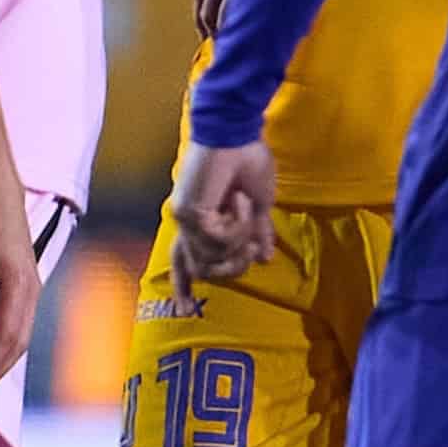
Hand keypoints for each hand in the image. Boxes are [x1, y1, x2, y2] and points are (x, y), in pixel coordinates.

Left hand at [0, 180, 42, 385]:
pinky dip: (9, 344)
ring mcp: (33, 292)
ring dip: (5, 358)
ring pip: (23, 336)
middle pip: (20, 341)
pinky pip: (22, 325)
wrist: (4, 203)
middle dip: (0, 366)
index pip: (9, 334)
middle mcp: (32, 291)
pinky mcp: (27, 290)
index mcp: (19, 285)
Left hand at [165, 136, 276, 298]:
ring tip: (243, 206)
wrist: (239, 135)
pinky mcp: (189, 212)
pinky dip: (238, 223)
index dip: (183, 287)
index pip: (185, 261)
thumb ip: (257, 233)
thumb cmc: (247, 162)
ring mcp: (185, 218)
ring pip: (213, 258)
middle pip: (205, 271)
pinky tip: (236, 199)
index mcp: (200, 222)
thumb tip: (264, 259)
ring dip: (240, 237)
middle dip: (234, 265)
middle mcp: (187, 224)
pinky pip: (218, 240)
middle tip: (252, 247)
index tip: (184, 312)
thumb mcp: (258, 207)